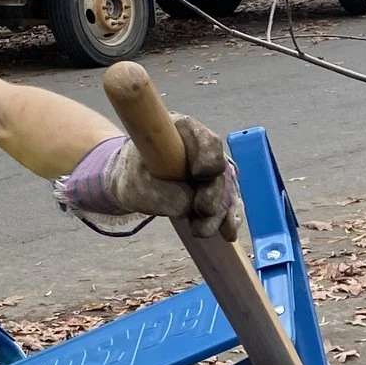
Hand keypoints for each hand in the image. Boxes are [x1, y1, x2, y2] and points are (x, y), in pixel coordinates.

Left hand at [57, 121, 236, 236]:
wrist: (136, 183)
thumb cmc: (134, 175)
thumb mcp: (135, 184)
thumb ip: (159, 193)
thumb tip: (187, 205)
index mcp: (185, 130)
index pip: (208, 141)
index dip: (208, 158)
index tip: (198, 174)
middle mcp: (206, 149)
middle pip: (222, 171)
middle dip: (215, 194)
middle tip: (202, 210)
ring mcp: (215, 171)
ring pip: (229, 191)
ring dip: (220, 214)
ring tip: (202, 229)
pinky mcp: (219, 190)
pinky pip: (231, 205)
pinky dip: (229, 220)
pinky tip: (227, 234)